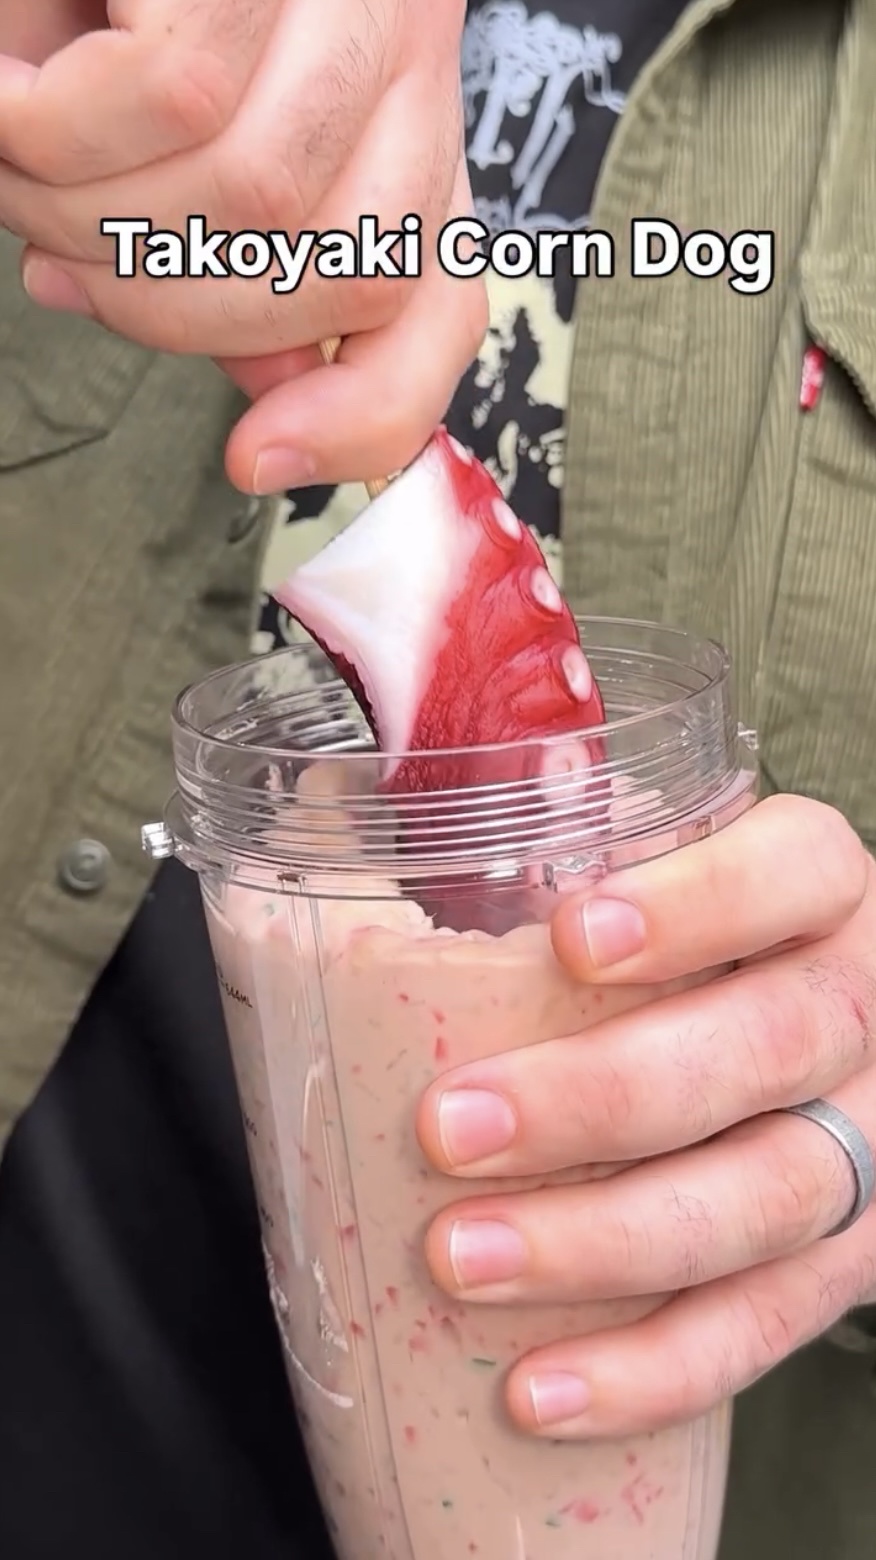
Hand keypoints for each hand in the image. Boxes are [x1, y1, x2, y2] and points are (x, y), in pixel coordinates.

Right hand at [0, 0, 486, 490]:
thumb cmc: (102, 10)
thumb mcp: (192, 158)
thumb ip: (245, 279)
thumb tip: (264, 415)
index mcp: (400, 122)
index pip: (442, 299)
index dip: (368, 412)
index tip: (256, 463)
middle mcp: (407, 47)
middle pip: (344, 271)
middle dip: (169, 308)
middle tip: (55, 253)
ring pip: (258, 192)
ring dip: (98, 213)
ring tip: (15, 159)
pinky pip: (179, 93)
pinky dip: (60, 127)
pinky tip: (7, 91)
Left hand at [416, 795, 875, 1438]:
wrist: (822, 1060)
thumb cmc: (690, 953)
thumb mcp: (652, 878)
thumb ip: (543, 852)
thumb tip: (332, 825)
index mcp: (817, 892)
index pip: (797, 869)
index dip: (699, 904)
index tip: (569, 937)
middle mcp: (863, 1007)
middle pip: (771, 1045)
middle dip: (604, 1096)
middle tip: (448, 1130)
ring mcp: (872, 1141)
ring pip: (771, 1197)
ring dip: (606, 1242)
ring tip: (461, 1261)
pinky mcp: (851, 1259)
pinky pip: (768, 1323)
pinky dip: (650, 1365)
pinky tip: (537, 1391)